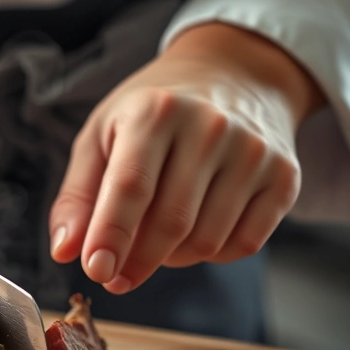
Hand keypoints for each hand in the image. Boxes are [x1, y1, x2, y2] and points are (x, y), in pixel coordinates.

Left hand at [49, 23, 322, 293]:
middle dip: (137, 261)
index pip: (131, 186)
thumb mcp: (102, 135)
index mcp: (155, 111)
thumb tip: (66, 251)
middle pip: (170, 222)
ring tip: (155, 240)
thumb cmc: (153, 111)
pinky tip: (195, 232)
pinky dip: (212, 254)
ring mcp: (253, 152)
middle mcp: (210, 127)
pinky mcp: (284, 176)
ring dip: (172, 259)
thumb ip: (78, 196)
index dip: (111, 235)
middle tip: (116, 275)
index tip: (96, 271)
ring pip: (207, 241)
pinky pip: (244, 244)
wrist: (235, 74)